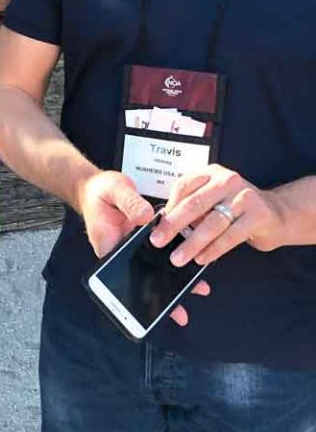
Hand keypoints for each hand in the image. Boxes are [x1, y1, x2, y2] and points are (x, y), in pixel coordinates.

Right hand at [76, 171, 207, 325]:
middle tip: (180, 313)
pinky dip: (176, 259)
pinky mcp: (143, 241)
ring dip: (174, 280)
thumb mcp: (115, 189)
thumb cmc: (101, 190)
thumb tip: (147, 217)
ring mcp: (133, 249)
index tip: (155, 302)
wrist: (96, 186)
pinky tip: (194, 263)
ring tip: (198, 289)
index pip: (123, 273)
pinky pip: (159, 255)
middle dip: (162, 295)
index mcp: (109, 244)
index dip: (141, 288)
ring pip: (153, 269)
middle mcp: (121, 251)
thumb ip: (130, 202)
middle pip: (141, 278)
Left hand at [150, 164, 283, 266]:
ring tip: (178, 257)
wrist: (276, 213)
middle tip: (157, 241)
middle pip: (194, 204)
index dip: (168, 207)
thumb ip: (193, 208)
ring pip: (212, 222)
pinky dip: (213, 249)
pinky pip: (230, 236)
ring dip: (192, 243)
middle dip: (173, 225)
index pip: (183, 187)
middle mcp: (227, 180)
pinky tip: (202, 259)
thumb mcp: (212, 199)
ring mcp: (244, 197)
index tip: (155, 226)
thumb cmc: (236, 208)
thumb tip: (165, 226)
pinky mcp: (258, 215)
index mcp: (211, 173)